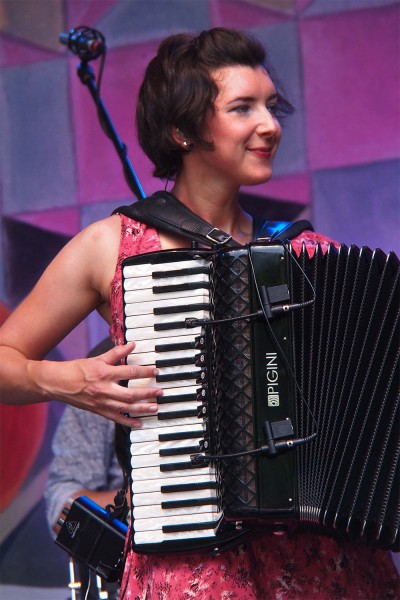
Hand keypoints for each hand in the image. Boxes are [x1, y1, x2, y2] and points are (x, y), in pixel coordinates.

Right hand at [29, 342, 161, 426]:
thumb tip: (132, 344)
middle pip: (131, 394)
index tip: (156, 372)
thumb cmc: (78, 369)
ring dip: (142, 408)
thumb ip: (116, 353)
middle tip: (161, 392)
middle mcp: (105, 389)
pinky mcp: (99, 411)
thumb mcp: (98, 358)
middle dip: (148, 393)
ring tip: (155, 408)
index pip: (130, 372)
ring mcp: (102, 402)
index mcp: (105, 373)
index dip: (145, 372)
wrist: (58, 383)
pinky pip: (116, 418)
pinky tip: (139, 423)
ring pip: (126, 408)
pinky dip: (128, 422)